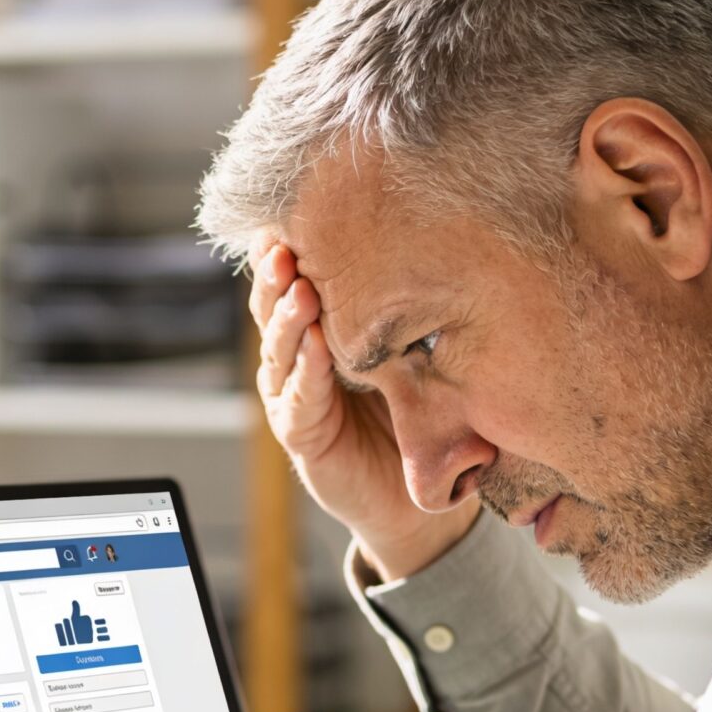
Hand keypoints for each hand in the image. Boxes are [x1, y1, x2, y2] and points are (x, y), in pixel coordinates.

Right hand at [251, 243, 475, 580]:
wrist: (417, 499)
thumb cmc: (418, 417)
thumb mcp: (413, 354)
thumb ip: (404, 316)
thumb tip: (436, 246)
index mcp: (320, 332)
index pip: (297, 283)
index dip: (292, 251)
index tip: (299, 212)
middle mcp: (298, 360)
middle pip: (276, 307)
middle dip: (277, 274)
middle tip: (285, 242)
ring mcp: (293, 397)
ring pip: (279, 349)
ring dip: (287, 318)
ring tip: (297, 288)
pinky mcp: (299, 435)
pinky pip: (297, 398)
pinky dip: (304, 372)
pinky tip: (312, 345)